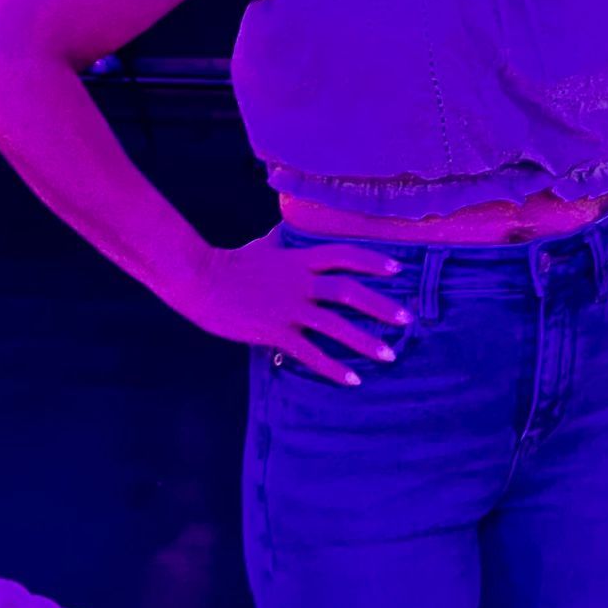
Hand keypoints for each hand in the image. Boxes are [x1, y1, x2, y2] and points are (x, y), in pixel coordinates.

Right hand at [183, 230, 409, 383]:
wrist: (200, 280)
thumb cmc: (229, 263)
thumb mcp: (261, 246)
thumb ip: (280, 240)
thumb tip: (284, 227)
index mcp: (299, 260)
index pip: (344, 257)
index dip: (372, 261)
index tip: (397, 270)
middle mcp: (300, 283)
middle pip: (349, 292)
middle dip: (381, 306)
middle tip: (406, 319)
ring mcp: (289, 308)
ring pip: (336, 325)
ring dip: (365, 341)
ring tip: (390, 354)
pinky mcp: (276, 332)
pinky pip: (311, 354)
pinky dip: (334, 368)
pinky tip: (353, 380)